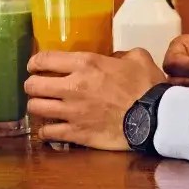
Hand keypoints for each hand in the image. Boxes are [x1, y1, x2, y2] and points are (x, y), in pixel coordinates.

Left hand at [23, 49, 162, 150]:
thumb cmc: (147, 86)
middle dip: (31, 85)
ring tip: (42, 107)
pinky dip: (45, 131)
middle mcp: (72, 87)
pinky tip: (50, 129)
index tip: (34, 66)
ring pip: (35, 108)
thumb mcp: (137, 58)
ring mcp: (72, 112)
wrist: (156, 118)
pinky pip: (48, 133)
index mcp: (85, 64)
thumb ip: (120, 55)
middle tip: (37, 87)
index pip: (44, 59)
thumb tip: (112, 59)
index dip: (34, 62)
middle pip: (32, 85)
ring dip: (36, 107)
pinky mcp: (77, 134)